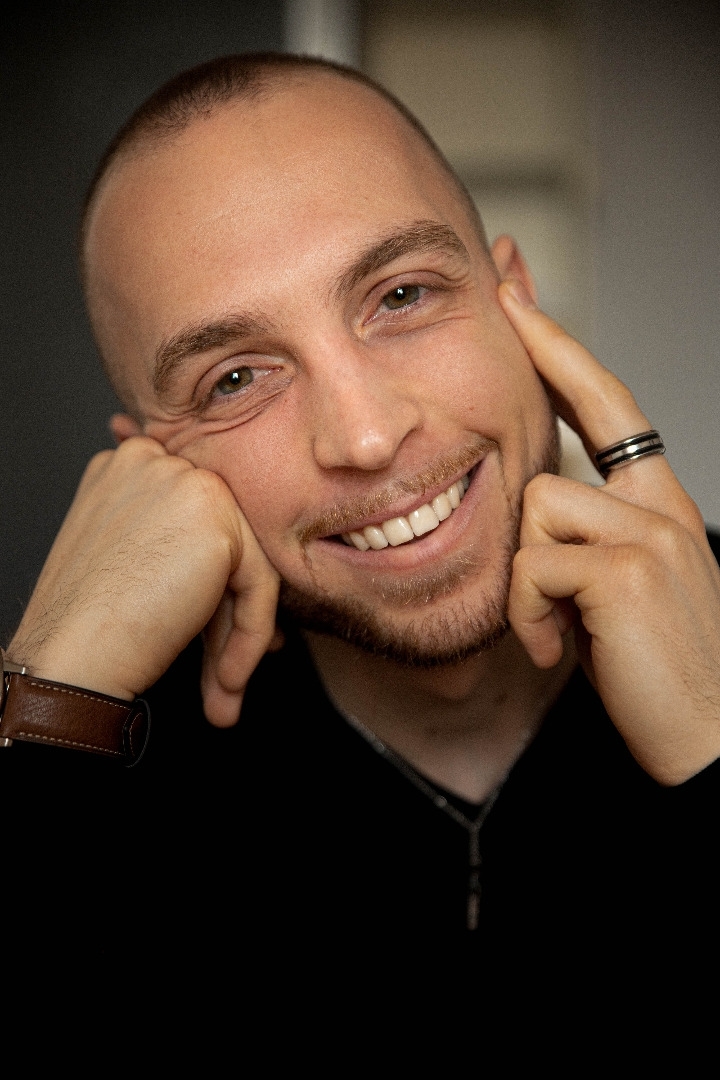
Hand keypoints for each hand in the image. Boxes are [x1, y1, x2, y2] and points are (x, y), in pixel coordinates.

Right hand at [8, 436, 278, 725]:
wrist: (71, 653)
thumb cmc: (87, 620)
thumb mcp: (130, 556)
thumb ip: (176, 544)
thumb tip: (234, 577)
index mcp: (132, 465)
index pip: (195, 521)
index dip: (212, 583)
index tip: (216, 632)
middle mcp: (159, 462)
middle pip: (225, 540)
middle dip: (228, 613)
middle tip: (226, 670)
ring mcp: (188, 484)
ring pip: (247, 563)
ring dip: (241, 634)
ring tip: (225, 688)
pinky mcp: (216, 524)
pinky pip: (259, 586)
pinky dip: (249, 637)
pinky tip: (227, 679)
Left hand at [499, 277, 719, 784]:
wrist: (705, 742)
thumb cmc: (651, 672)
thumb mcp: (612, 592)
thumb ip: (583, 540)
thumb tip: (530, 514)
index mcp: (660, 506)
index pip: (607, 406)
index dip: (561, 349)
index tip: (519, 296)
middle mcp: (663, 505)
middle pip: (556, 451)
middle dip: (528, 453)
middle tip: (519, 390)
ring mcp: (653, 531)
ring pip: (535, 511)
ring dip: (527, 586)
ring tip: (559, 633)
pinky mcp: (629, 568)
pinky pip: (532, 566)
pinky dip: (529, 616)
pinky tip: (561, 649)